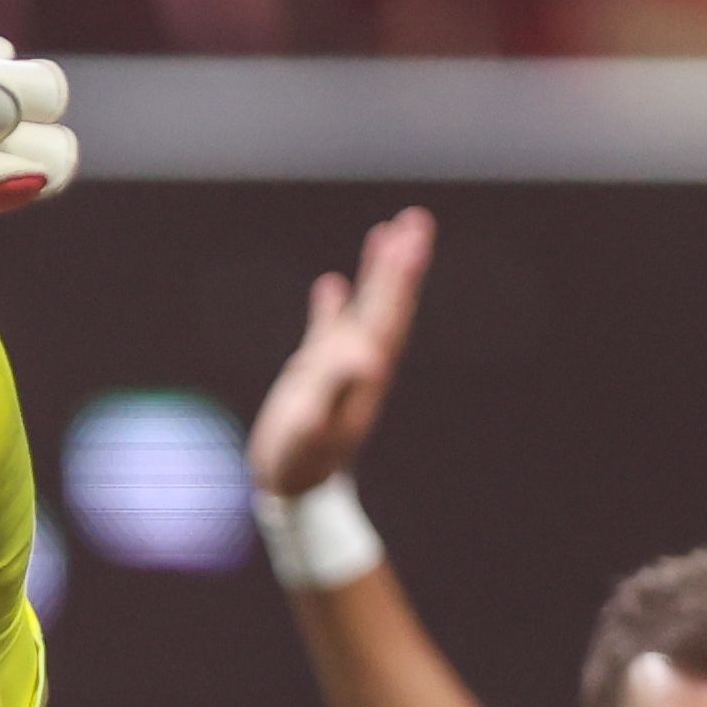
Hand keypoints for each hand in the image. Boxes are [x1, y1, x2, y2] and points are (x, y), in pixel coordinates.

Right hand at [248, 209, 435, 497]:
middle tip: (414, 219)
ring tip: (386, 233)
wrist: (292, 487)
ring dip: (377, 273)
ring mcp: (340, 365)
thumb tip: (366, 356)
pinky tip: (333, 284)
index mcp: (366, 368)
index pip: (388, 311)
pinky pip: (329, 329)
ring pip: (365, 309)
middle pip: (387, 301)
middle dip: (400, 261)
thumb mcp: (314, 425)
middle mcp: (361, 361)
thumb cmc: (301, 460)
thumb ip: (336, 389)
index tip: (411, 238)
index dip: (399, 275)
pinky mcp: (315, 374)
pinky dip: (334, 305)